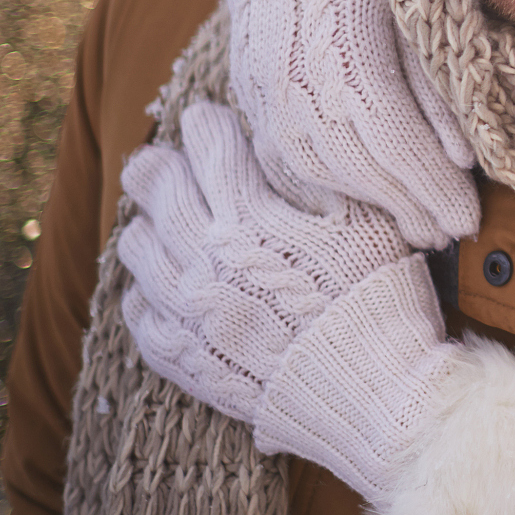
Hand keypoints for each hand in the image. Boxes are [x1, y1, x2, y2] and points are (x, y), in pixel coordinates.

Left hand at [120, 101, 461, 499]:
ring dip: (154, 224)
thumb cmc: (379, 297)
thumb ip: (313, 175)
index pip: (207, 143)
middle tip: (181, 162)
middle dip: (166, 161)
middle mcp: (205, 259)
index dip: (210, 124)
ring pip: (135, 243)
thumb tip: (274, 136)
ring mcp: (185, 311)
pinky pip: (137, 310)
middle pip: (153, 183)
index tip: (215, 122)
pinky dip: (150, 289)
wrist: (375, 391)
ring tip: (179, 225)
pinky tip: (178, 284)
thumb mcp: (366, 221)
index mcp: (251, 217)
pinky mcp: (181, 357)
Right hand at [222, 0, 477, 247]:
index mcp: (344, 60)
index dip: (433, 192)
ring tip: (413, 229)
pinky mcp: (248, 88)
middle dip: (407, 209)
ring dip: (368, 206)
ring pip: (317, 172)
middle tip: (449, 238)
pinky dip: (325, 186)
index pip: (395, 148)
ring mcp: (263, 90)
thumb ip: (438, 85)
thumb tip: (462, 159)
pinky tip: (358, 202)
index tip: (468, 222)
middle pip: (358, 172)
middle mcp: (295, 85)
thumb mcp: (420, 7)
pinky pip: (283, 155)